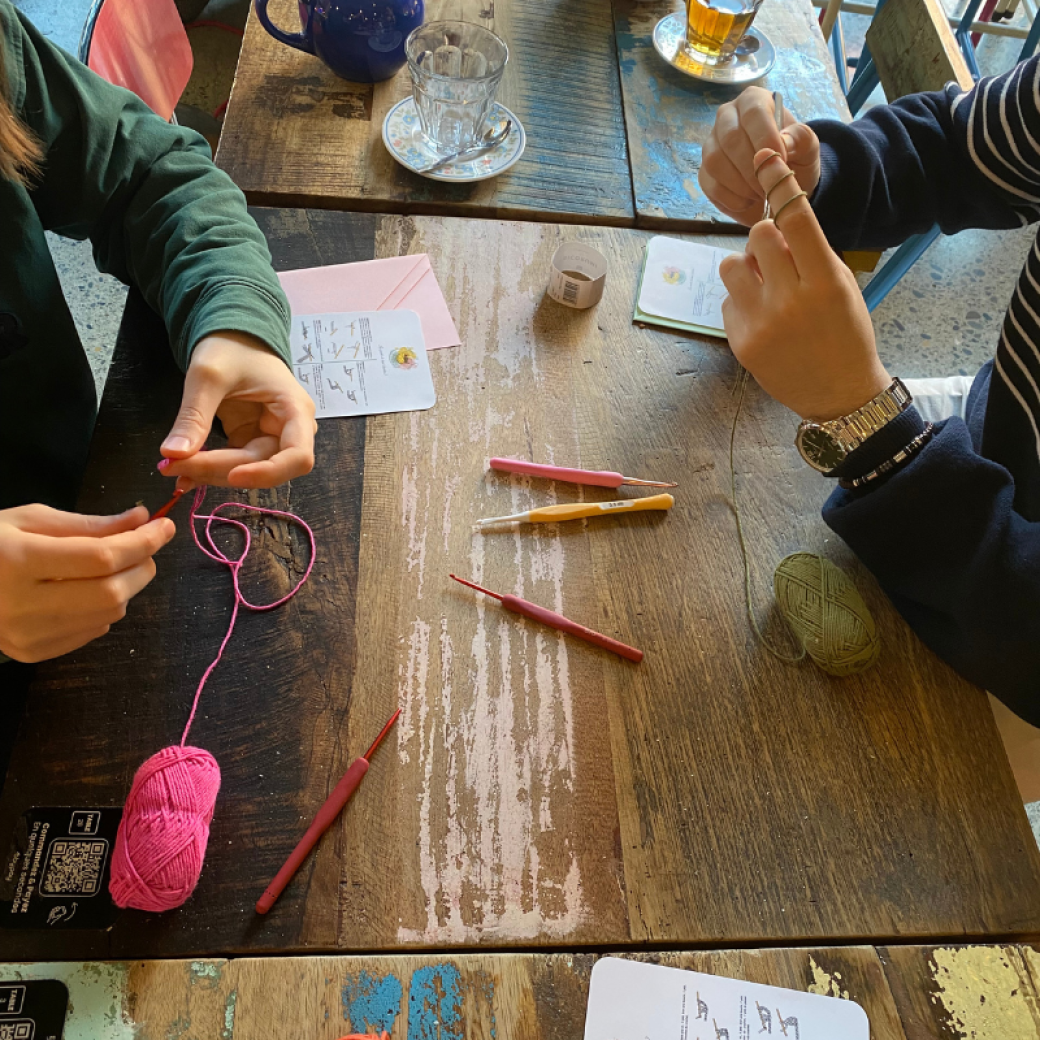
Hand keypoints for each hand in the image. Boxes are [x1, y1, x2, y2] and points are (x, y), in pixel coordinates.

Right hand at [0, 505, 173, 662]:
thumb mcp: (30, 520)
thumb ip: (89, 524)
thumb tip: (142, 520)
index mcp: (17, 560)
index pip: (101, 557)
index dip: (143, 542)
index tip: (165, 526)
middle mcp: (21, 603)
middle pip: (111, 592)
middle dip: (142, 566)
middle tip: (146, 547)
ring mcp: (25, 635)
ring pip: (109, 614)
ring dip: (128, 587)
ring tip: (118, 566)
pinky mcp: (31, 653)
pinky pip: (91, 631)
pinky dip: (105, 608)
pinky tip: (89, 590)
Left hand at [158, 331, 316, 488]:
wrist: (232, 335)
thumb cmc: (231, 346)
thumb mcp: (208, 376)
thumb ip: (194, 416)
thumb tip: (172, 455)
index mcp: (295, 410)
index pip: (297, 457)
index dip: (268, 473)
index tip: (233, 476)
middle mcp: (290, 430)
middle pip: (265, 467)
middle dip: (222, 470)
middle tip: (175, 467)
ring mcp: (269, 437)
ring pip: (247, 470)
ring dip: (211, 474)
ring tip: (172, 468)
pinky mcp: (250, 440)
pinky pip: (233, 464)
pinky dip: (208, 469)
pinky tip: (184, 472)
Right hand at [699, 86, 820, 225]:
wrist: (781, 183)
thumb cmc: (795, 158)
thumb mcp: (808, 147)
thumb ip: (801, 139)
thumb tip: (783, 142)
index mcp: (753, 102)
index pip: (753, 114)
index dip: (766, 139)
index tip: (782, 162)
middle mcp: (727, 118)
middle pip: (730, 139)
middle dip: (752, 168)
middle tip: (770, 185)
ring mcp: (711, 146)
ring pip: (715, 162)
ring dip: (741, 185)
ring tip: (761, 194)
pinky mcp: (704, 173)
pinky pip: (711, 185)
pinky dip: (733, 199)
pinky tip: (749, 201)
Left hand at [719, 150, 889, 420]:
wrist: (839, 394)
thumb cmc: (845, 334)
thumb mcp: (842, 287)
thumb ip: (809, 254)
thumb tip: (770, 224)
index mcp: (826, 280)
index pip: (796, 217)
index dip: (779, 182)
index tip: (766, 157)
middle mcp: (792, 299)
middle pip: (759, 235)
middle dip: (766, 239)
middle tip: (780, 259)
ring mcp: (763, 322)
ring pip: (733, 264)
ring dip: (748, 268)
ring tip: (768, 288)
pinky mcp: (741, 342)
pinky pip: (729, 299)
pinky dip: (743, 301)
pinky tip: (765, 320)